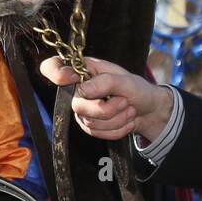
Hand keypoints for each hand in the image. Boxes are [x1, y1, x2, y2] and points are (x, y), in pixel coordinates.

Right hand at [38, 56, 174, 142]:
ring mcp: (81, 109)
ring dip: (116, 119)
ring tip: (129, 110)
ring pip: (89, 122)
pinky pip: (96, 133)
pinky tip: (125, 121)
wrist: (149, 112)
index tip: (70, 78)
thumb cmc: (137, 90)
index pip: (52, 67)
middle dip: (107, 108)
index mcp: (83, 71)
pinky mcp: (88, 126)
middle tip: (125, 101)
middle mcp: (77, 90)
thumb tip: (83, 90)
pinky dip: (116, 129)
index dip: (54, 72)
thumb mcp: (126, 80)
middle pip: (76, 105)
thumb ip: (105, 82)